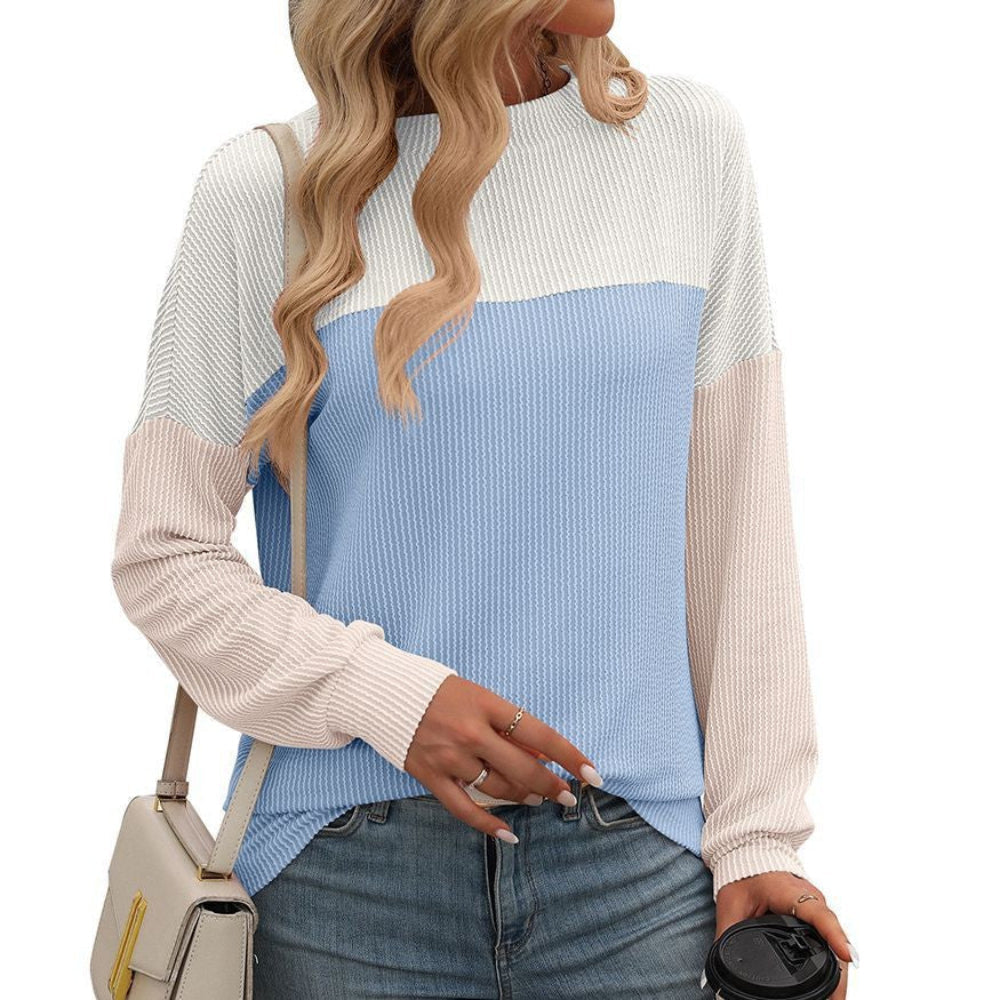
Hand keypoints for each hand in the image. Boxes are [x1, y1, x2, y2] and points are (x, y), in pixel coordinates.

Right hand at [403, 674, 597, 840]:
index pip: (539, 734)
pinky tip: (509, 833)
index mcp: (486, 705)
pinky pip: (465, 809)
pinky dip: (489, 825)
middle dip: (552, 785)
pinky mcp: (430, 776)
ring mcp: (449, 757)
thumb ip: (507, 724)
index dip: (569, 756)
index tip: (591, 773)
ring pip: (498, 789)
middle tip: (567, 795)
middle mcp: (470, 732)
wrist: (384, 692)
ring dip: (524, 797)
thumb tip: (542, 754)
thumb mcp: (478, 696)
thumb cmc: (439, 691)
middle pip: (523, 767)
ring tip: (538, 798)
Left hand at [714, 871, 856, 998]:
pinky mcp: (817, 916)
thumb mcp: (731, 906)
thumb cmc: (742, 875)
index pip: (818, 913)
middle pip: (833, 938)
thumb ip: (724, 938)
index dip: (833, 935)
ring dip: (838, 973)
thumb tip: (712, 974)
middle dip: (837, 973)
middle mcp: (811, 899)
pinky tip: (831, 988)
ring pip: (835, 943)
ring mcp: (818, 908)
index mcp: (791, 892)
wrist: (750, 853)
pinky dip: (833, 964)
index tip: (846, 956)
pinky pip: (830, 941)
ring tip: (834, 999)